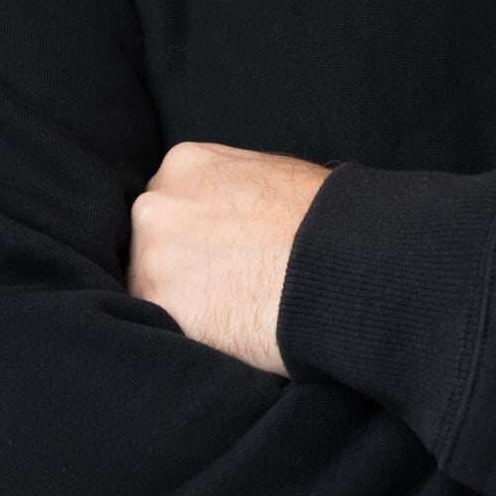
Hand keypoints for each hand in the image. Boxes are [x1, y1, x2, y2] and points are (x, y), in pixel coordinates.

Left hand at [128, 141, 332, 372]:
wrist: (343, 264)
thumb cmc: (324, 219)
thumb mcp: (275, 174)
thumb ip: (231, 186)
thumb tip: (227, 208)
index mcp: (185, 163)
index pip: (170, 203)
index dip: (196, 233)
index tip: (221, 252)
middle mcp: (157, 204)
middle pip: (153, 243)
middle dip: (183, 264)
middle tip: (227, 285)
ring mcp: (153, 256)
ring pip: (152, 287)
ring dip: (184, 301)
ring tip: (235, 309)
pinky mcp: (161, 307)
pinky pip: (164, 325)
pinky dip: (192, 331)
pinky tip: (230, 329)